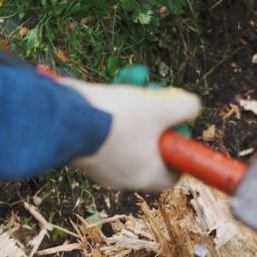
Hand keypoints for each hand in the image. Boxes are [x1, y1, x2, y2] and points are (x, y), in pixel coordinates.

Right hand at [64, 78, 200, 190]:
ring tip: (131, 78)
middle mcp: (125, 177)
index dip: (179, 143)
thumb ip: (186, 107)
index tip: (175, 123)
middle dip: (154, 115)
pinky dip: (109, 110)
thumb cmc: (119, 119)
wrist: (65, 120)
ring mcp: (101, 166)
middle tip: (152, 93)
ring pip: (127, 134)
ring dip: (132, 104)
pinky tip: (106, 89)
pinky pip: (103, 132)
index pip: (175, 169)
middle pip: (151, 146)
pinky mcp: (82, 152)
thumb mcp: (163, 107)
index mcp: (148, 176)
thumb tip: (191, 107)